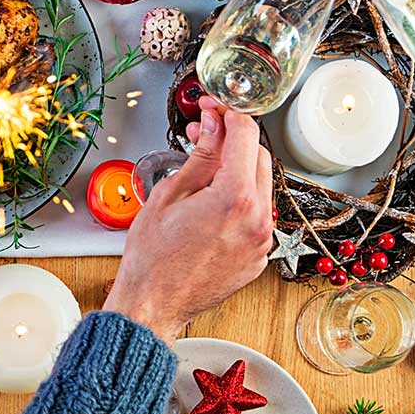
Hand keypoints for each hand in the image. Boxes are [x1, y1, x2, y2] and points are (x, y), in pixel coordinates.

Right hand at [105, 100, 275, 340]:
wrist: (153, 305)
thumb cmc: (152, 257)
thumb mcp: (170, 193)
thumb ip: (200, 154)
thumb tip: (213, 124)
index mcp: (234, 198)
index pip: (246, 135)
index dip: (229, 113)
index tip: (214, 108)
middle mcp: (257, 219)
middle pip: (260, 157)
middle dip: (235, 140)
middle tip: (206, 133)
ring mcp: (262, 240)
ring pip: (261, 186)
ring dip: (238, 170)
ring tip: (203, 172)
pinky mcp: (259, 256)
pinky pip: (257, 215)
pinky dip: (240, 201)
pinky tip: (211, 203)